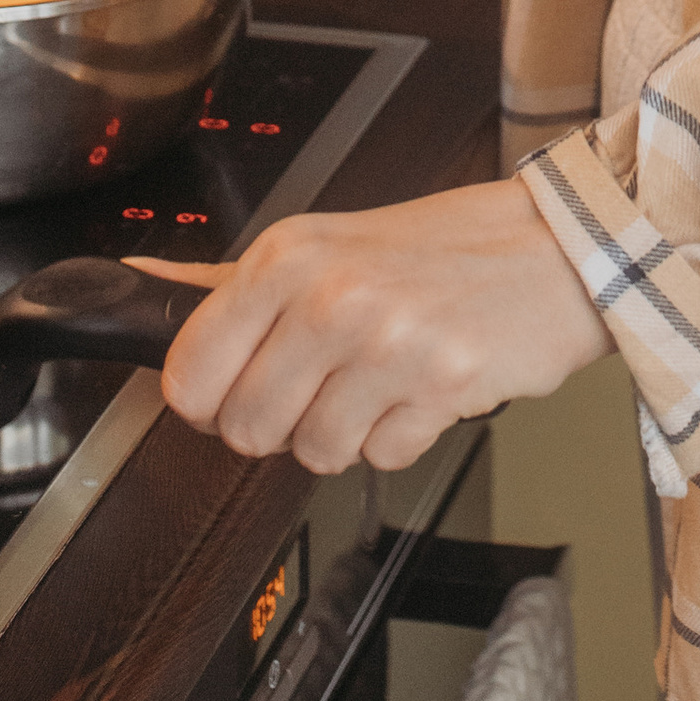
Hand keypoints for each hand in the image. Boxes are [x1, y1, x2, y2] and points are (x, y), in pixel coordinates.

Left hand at [133, 178, 609, 473]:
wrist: (558, 248)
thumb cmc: (445, 247)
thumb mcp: (328, 244)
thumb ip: (230, 280)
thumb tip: (141, 281)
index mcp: (289, 256)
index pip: (191, 374)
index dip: (212, 399)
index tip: (240, 386)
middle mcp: (330, 295)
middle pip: (246, 427)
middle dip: (283, 422)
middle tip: (326, 382)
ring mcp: (386, 341)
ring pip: (313, 452)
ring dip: (347, 431)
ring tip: (382, 379)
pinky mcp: (439, 384)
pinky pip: (381, 456)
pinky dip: (402, 435)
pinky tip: (423, 387)